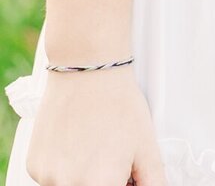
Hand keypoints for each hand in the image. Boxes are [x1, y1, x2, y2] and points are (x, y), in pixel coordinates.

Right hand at [25, 68, 165, 185]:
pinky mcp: (33, 165)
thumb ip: (152, 180)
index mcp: (101, 185)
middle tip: (109, 156)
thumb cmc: (118, 103)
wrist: (87, 69)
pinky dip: (63, 167)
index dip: (122, 183)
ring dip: (81, 177)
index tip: (124, 174)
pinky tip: (74, 140)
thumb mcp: (147, 145)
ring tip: (92, 144)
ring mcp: (47, 177)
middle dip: (102, 180)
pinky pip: (51, 177)